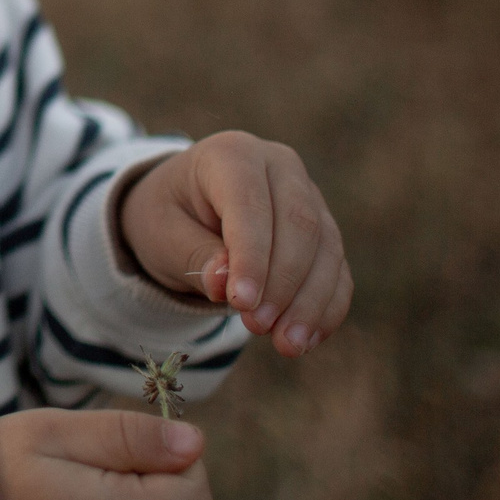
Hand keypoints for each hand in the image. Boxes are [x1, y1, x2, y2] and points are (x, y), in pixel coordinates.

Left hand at [118, 131, 351, 355]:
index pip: (250, 205)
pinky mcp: (323, 231)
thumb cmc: (168, 217)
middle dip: (283, 283)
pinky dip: (326, 307)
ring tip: (287, 345)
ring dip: (310, 302)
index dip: (251, 257)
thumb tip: (225, 284)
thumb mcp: (162, 234)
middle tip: (257, 328)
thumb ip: (194, 256)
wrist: (182, 211)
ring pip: (326, 249)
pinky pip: (337, 270)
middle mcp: (279, 166)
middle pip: (299, 224)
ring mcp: (308, 196)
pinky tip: (308, 339)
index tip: (241, 304)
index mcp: (232, 154)